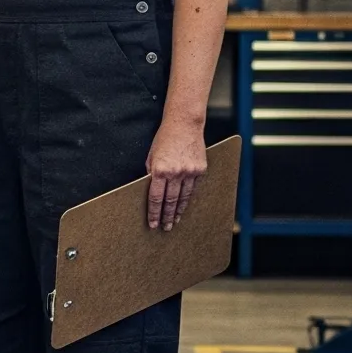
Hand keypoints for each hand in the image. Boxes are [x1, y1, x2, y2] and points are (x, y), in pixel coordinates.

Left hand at [145, 116, 207, 230]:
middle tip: (165, 227)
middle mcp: (175, 172)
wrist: (184, 124)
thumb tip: (152, 191)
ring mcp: (190, 171)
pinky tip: (184, 206)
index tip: (153, 224)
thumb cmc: (164, 139)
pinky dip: (188, 199)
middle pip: (170, 201)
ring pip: (183, 197)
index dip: (154, 212)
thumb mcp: (151, 156)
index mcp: (160, 169)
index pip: (156, 197)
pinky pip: (193, 188)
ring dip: (178, 211)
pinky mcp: (200, 169)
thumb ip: (151, 174)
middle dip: (166, 216)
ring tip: (174, 221)